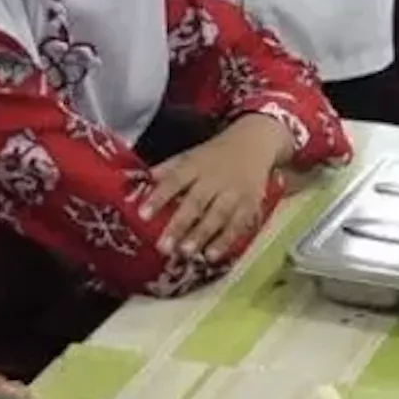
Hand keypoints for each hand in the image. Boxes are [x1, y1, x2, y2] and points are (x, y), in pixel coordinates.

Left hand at [141, 114, 293, 260]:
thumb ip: (168, 169)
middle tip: (164, 247)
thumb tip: (142, 180)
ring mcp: (234, 192)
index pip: (174, 181)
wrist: (255, 142)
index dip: (159, 197)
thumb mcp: (190, 155)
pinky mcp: (250, 204)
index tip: (142, 215)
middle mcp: (214, 179)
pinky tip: (212, 255)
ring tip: (186, 253)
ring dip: (201, 235)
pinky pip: (237, 224)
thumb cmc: (215, 154)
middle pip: (196, 202)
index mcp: (195, 165)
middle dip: (179, 225)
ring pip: (217, 215)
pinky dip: (226, 240)